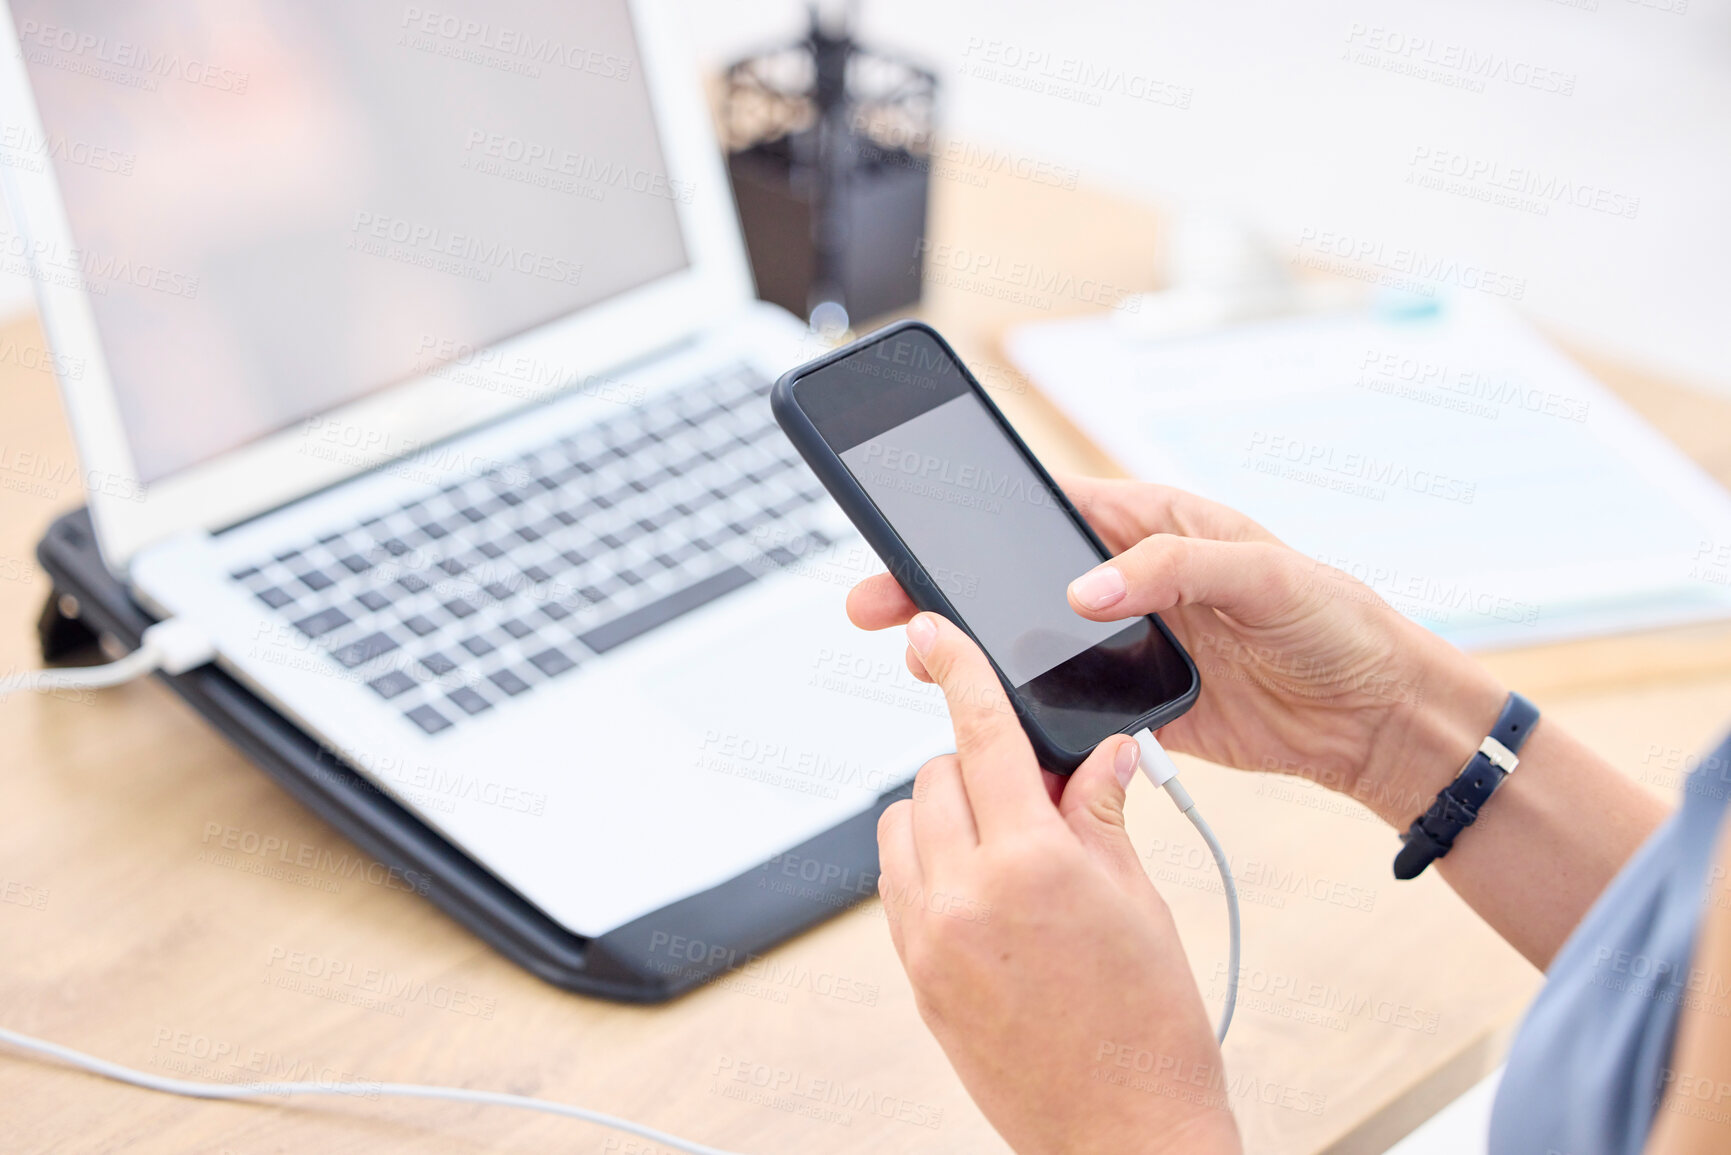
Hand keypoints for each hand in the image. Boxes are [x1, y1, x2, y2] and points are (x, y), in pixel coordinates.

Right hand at [849, 477, 1507, 826]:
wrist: (1377, 717)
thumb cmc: (1336, 622)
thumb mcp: (1264, 574)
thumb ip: (1172, 569)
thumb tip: (1083, 591)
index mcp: (1150, 527)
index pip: (1044, 512)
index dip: (974, 518)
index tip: (915, 531)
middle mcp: (1126, 582)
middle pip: (1013, 580)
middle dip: (943, 588)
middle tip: (879, 604)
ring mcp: (1125, 646)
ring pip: (1029, 644)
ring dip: (975, 653)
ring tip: (919, 662)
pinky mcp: (1135, 705)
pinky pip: (1064, 707)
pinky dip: (1024, 716)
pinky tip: (984, 721)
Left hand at [878, 612, 1240, 1154]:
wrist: (1123, 1134)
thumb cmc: (1150, 1028)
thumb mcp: (1141, 900)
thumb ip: (1102, 811)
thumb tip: (1101, 751)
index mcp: (1032, 864)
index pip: (983, 736)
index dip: (959, 670)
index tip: (933, 632)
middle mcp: (964, 896)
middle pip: (938, 776)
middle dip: (981, 768)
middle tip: (1037, 801)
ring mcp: (928, 940)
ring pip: (904, 826)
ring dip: (945, 815)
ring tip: (1008, 850)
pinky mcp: (914, 976)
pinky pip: (896, 885)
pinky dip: (927, 866)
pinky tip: (983, 893)